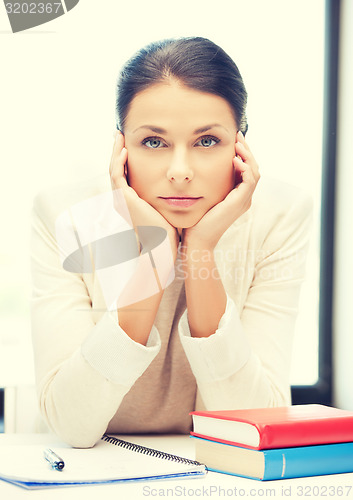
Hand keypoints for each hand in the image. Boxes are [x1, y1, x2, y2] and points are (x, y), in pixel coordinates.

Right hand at [109, 130, 179, 257]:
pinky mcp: (125, 199)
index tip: (128, 144)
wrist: (163, 244)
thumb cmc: (168, 230)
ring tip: (120, 136)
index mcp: (129, 201)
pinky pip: (117, 175)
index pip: (123, 174)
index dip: (123, 159)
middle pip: (115, 169)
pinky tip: (125, 150)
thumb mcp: (164, 208)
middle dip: (116, 151)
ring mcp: (121, 200)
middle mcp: (122, 200)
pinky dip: (119, 162)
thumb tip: (175, 187)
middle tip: (120, 135)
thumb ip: (163, 196)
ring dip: (116, 152)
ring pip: (113, 170)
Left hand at [182, 131, 259, 249]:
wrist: (197, 238)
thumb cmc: (196, 220)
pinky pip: (250, 180)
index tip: (234, 139)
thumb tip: (199, 167)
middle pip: (253, 168)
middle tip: (238, 135)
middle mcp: (244, 198)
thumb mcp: (204, 196)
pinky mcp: (240, 202)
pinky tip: (235, 159)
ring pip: (255, 172)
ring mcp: (244, 200)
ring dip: (248, 155)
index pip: (247, 170)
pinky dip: (245, 168)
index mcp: (237, 196)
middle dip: (247, 150)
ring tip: (238, 144)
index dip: (242, 153)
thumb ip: (208, 183)